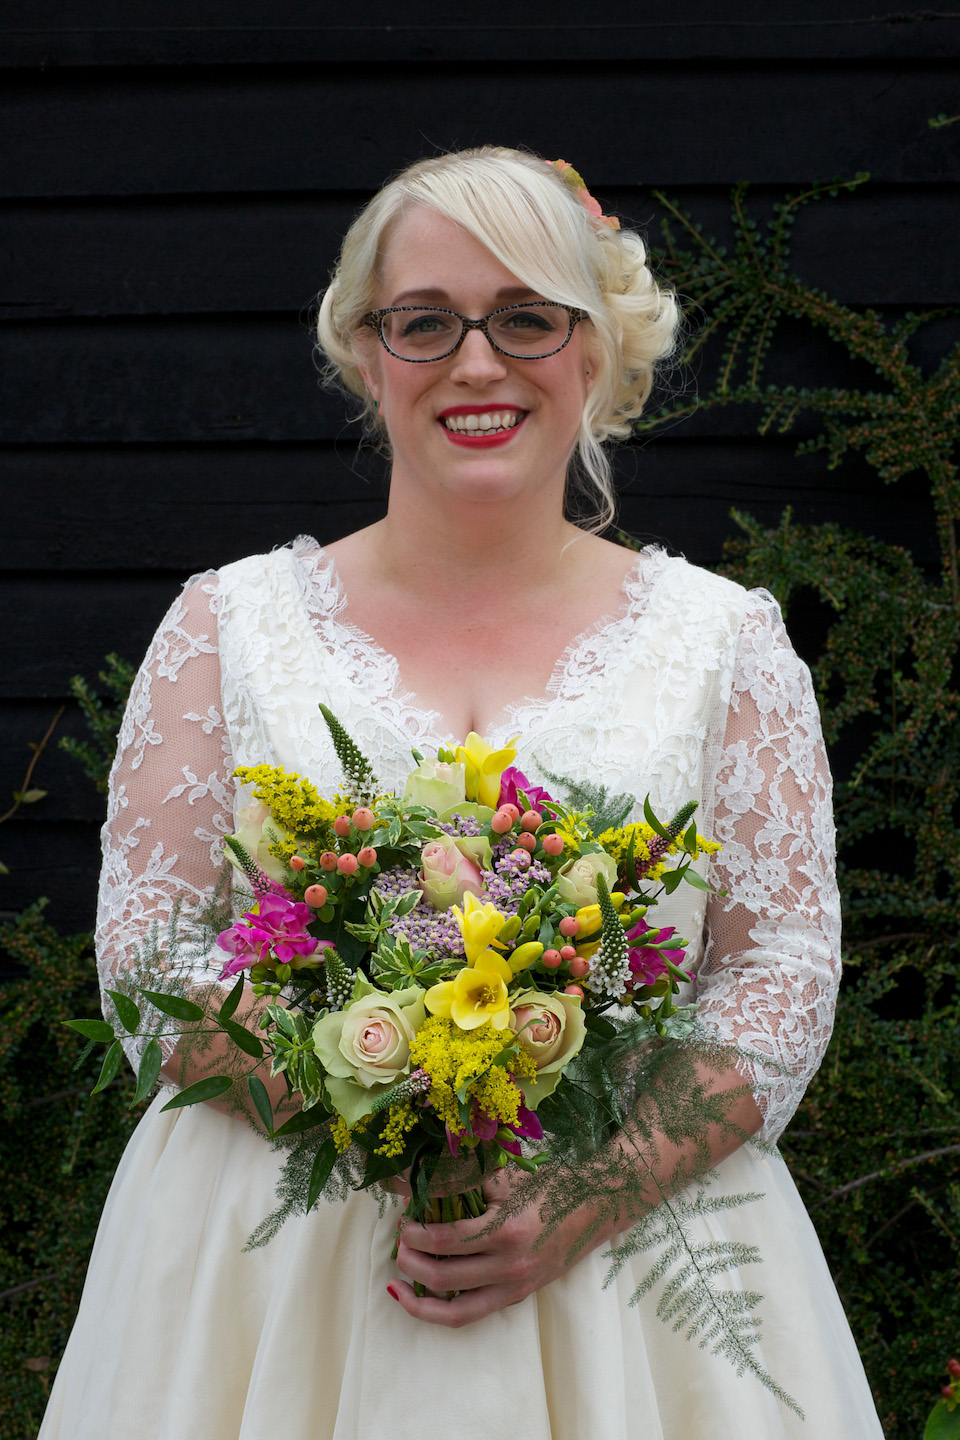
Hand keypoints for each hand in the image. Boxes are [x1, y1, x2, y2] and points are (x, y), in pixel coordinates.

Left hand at [389, 1167, 607, 1326]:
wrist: (594, 1209)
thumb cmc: (549, 1187)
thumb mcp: (507, 1178)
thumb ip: (464, 1183)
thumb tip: (420, 1187)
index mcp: (506, 1230)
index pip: (445, 1239)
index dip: (416, 1232)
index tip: (404, 1219)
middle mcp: (510, 1266)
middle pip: (442, 1277)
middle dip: (410, 1261)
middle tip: (399, 1242)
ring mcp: (514, 1287)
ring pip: (454, 1311)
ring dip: (419, 1299)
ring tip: (399, 1281)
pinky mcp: (516, 1297)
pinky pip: (471, 1314)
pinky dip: (442, 1311)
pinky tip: (423, 1299)